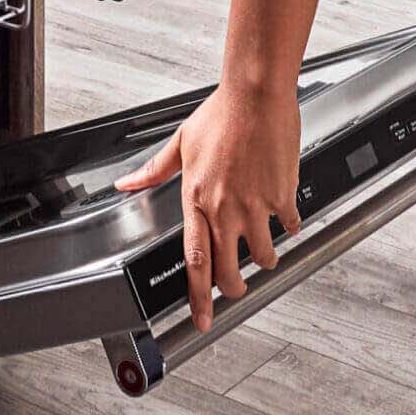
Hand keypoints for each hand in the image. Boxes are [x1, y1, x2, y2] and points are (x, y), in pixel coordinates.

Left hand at [113, 85, 305, 330]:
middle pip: (227, 268)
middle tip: (235, 291)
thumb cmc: (219, 115)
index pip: (194, 259)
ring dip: (263, 259)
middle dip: (232, 288)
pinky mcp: (282, 194)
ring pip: (261, 253)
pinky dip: (288, 228)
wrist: (255, 96)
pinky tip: (285, 222)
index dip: (197, 295)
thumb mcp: (179, 143)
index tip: (202, 318)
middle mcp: (224, 206)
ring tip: (263, 255)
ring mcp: (254, 203)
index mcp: (195, 198)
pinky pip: (288, 224)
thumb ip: (153, 170)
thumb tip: (126, 184)